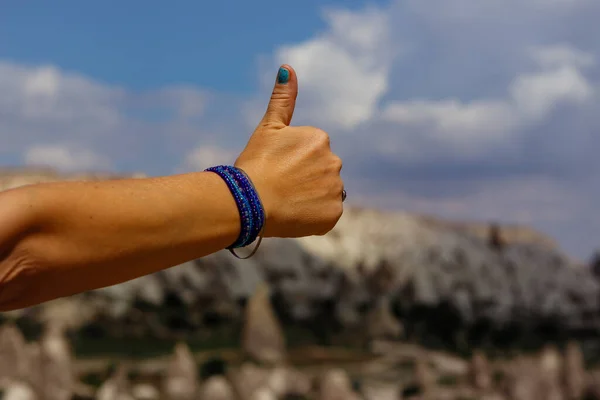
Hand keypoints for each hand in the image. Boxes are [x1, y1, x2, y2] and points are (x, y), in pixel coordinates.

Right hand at [234, 65, 343, 237]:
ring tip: (286, 201)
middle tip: (280, 187)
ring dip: (310, 198)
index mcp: (319, 138)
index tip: (277, 169)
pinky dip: (313, 216)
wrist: (249, 201)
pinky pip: (326, 214)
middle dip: (304, 180)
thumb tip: (288, 67)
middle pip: (320, 173)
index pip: (310, 154)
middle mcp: (334, 161)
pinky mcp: (333, 213)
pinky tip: (295, 214)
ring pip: (324, 193)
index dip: (291, 164)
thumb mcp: (268, 128)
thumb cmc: (255, 163)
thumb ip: (282, 99)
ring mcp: (335, 189)